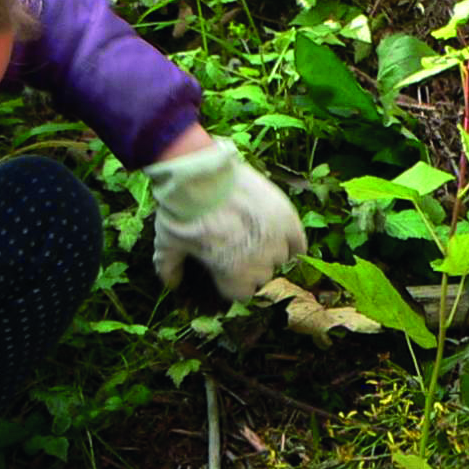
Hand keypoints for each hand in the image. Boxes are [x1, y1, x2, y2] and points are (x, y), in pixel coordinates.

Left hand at [145, 136, 306, 300]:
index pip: (242, 294)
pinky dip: (291, 242)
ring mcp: (276, 240)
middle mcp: (260, 264)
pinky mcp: (287, 218)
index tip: (224, 269)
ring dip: (269, 251)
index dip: (232, 281)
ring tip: (254, 234)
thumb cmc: (182, 212)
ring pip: (280, 258)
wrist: (200, 174)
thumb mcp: (168, 243)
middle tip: (236, 246)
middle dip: (249, 266)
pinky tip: (280, 236)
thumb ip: (170, 268)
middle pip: (262, 276)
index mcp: (233, 276)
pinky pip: (299, 243)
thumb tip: (170, 284)